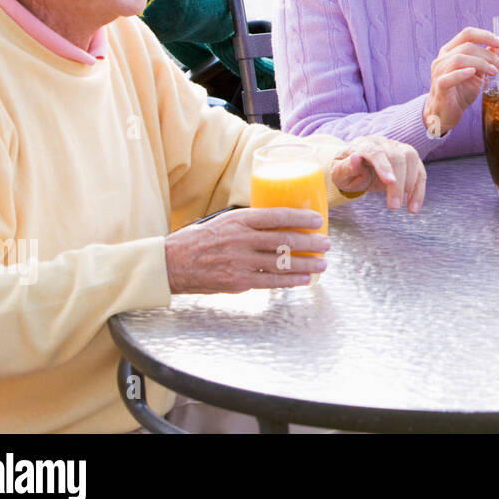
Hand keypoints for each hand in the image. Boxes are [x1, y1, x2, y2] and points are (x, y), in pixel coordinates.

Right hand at [165, 207, 327, 293]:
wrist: (172, 263)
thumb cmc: (200, 240)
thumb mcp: (225, 221)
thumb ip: (250, 222)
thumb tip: (281, 222)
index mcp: (239, 220)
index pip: (276, 216)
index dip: (300, 217)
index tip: (317, 220)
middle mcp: (241, 239)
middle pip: (284, 240)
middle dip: (309, 243)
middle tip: (326, 244)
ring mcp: (239, 262)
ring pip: (281, 262)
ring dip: (306, 264)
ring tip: (322, 264)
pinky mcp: (237, 281)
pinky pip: (270, 281)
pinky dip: (290, 281)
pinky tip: (304, 279)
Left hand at [331, 136, 426, 212]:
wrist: (355, 167)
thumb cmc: (346, 170)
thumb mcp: (338, 173)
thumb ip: (346, 167)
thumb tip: (356, 158)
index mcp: (363, 144)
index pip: (376, 152)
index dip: (384, 166)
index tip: (390, 183)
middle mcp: (382, 142)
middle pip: (397, 156)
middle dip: (399, 183)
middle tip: (394, 206)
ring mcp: (397, 147)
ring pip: (411, 159)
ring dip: (412, 185)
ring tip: (407, 207)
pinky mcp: (408, 158)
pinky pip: (419, 171)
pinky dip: (419, 189)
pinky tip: (414, 206)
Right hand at [423, 27, 498, 136]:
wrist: (446, 114)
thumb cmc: (460, 92)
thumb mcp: (477, 74)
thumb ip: (486, 60)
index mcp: (451, 51)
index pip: (467, 34)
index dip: (486, 36)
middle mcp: (442, 58)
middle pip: (467, 47)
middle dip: (489, 55)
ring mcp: (439, 72)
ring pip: (459, 59)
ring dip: (481, 63)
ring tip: (494, 72)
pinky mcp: (439, 86)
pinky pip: (448, 77)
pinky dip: (462, 73)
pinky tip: (473, 73)